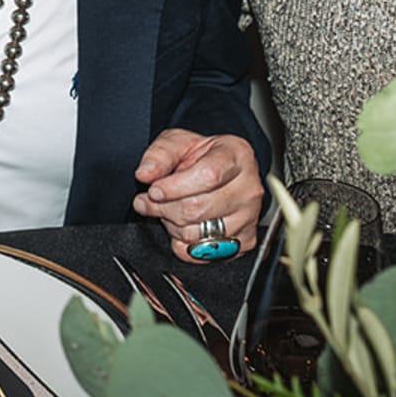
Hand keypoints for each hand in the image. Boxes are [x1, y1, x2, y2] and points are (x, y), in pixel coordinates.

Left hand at [133, 129, 261, 264]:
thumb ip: (159, 155)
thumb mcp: (177, 143)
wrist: (220, 171)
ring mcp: (249, 217)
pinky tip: (182, 225)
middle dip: (164, 207)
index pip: (208, 176)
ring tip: (168, 210)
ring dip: (172, 225)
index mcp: (236, 156)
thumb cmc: (202, 156)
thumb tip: (145, 173)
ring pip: (198, 234)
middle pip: (199, 208)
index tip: (154, 190)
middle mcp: (249, 188)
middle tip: (150, 201)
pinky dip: (182, 244)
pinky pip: (202, 254)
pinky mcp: (245, 241)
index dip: (174, 187)